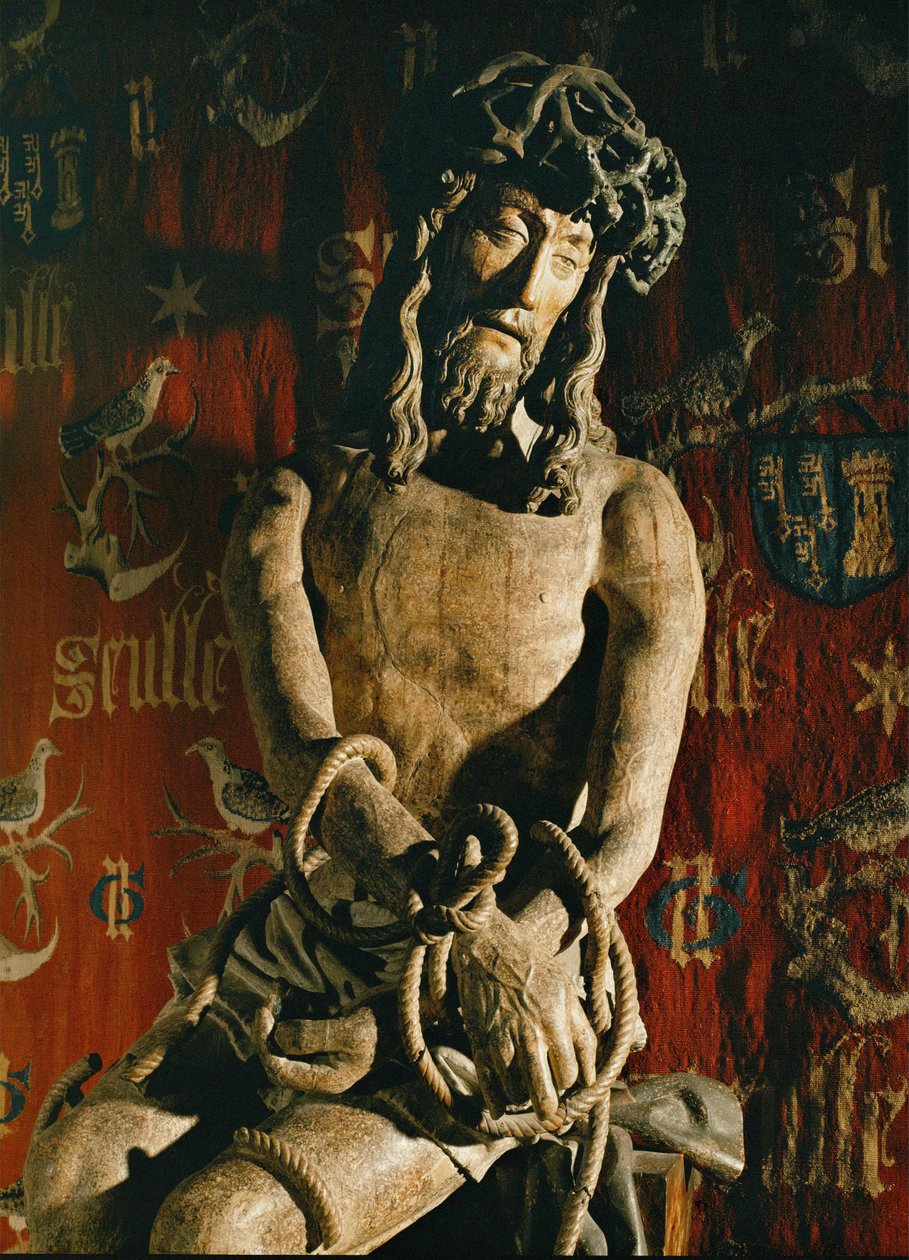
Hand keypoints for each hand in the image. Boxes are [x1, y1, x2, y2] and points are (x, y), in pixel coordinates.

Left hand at [253, 988, 396, 1093]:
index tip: (263, 1012)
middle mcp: (322, 1070)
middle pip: (280, 1056)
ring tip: (277, 990)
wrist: (411, 1008)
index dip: (266, 1043)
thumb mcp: (351, 1031)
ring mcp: (325, 1052)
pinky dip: (291, 1008)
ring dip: (278, 1015)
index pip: (281, 1070)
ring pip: (287, 1039)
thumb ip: (314, 1036)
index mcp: (327, 1078)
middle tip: (268, 1001)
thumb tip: (278, 1036)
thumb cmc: (386, 1022)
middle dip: (269, 1029)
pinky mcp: (328, 1034)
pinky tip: (288, 989)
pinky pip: (300, 1025)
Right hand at [451, 911, 596, 1121]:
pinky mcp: (479, 1041)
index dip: (573, 1084)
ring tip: (528, 1095)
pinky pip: (488, 1085)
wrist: (489, 946)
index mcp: (556, 1021)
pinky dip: (496, 1102)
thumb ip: (581, 1030)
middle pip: (544, 1095)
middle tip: (554, 1115)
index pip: (572, 1075)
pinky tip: (502, 1106)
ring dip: (524, 1099)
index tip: (570, 1084)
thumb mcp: (567, 990)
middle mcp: (530, 1035)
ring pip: (517, 1093)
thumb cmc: (533, 967)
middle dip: (551, 1111)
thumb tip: (592, 1070)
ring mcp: (502, 1041)